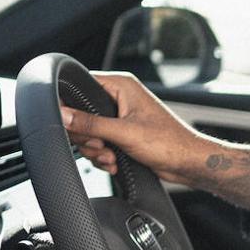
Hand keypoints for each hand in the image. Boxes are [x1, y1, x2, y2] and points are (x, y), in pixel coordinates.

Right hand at [60, 72, 249, 209]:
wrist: (187, 163)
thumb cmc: (168, 143)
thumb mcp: (124, 133)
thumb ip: (90, 124)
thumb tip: (63, 115)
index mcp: (121, 86)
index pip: (80, 86)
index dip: (71, 106)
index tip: (74, 126)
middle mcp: (120, 98)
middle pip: (80, 114)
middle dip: (88, 137)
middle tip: (102, 146)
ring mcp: (120, 117)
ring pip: (88, 133)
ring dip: (96, 151)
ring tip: (112, 157)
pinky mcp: (122, 134)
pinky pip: (99, 144)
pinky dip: (103, 156)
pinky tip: (115, 163)